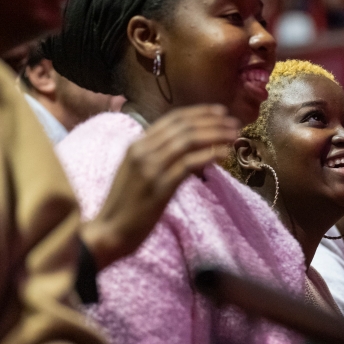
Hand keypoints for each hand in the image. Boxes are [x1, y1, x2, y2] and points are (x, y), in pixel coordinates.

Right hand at [81, 105, 239, 269]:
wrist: (109, 232)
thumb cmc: (127, 205)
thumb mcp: (140, 172)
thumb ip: (159, 156)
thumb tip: (192, 148)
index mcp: (137, 144)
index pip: (173, 118)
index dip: (199, 112)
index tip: (220, 111)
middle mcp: (142, 150)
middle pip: (183, 126)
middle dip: (212, 121)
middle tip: (234, 122)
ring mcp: (150, 168)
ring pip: (188, 141)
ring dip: (215, 134)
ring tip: (234, 135)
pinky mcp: (159, 187)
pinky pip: (188, 164)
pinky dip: (209, 155)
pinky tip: (224, 154)